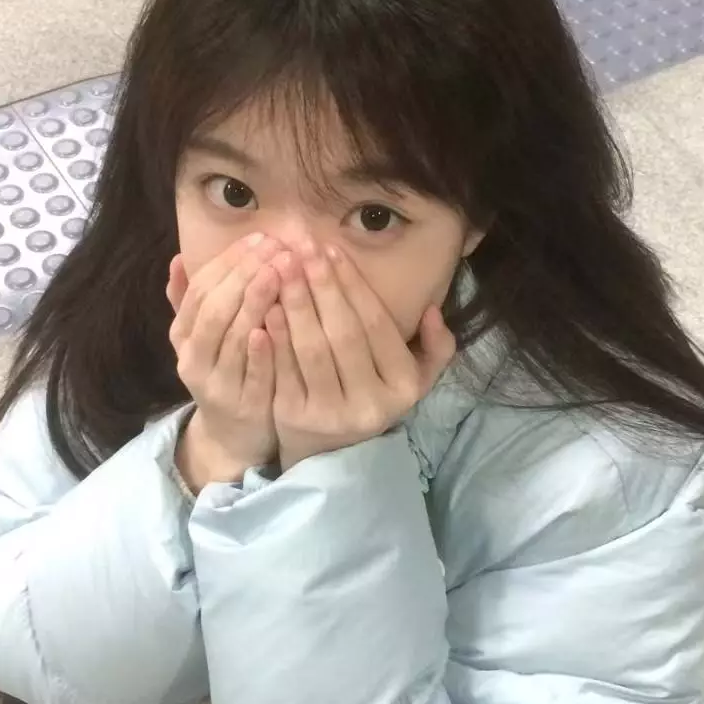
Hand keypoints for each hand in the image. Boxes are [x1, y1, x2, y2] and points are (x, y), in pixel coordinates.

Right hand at [167, 234, 280, 488]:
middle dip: (246, 274)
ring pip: (233, 338)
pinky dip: (262, 349)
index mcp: (184, 337)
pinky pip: (253, 375)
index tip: (260, 237)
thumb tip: (179, 259)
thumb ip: (190, 301)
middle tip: (277, 248)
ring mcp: (218, 386)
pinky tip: (275, 323)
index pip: (201, 290)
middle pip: (215, 310)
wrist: (233, 436)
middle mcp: (194, 360)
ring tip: (281, 272)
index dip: (229, 261)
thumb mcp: (203, 338)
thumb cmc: (226, 373)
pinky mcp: (245, 407)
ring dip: (256, 301)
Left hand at [265, 242, 455, 469]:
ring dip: (296, 303)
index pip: (377, 326)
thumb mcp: (412, 381)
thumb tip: (433, 310)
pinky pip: (283, 367)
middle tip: (304, 248)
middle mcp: (369, 404)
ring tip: (283, 266)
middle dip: (322, 286)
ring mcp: (330, 413)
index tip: (332, 251)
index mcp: (402, 388)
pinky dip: (276, 334)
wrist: (329, 454)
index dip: (354, 286)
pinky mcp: (294, 417)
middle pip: (343, 333)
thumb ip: (435, 348)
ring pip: (312, 348)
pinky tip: (268, 304)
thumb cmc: (369, 400)